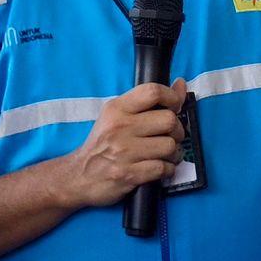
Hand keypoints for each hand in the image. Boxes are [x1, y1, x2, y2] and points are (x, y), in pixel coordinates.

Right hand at [57, 80, 186, 208]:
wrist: (79, 176)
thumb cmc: (103, 144)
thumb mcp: (118, 116)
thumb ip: (150, 101)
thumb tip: (181, 84)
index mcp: (117, 109)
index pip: (153, 91)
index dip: (172, 98)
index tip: (174, 107)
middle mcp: (120, 127)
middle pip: (169, 120)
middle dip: (177, 131)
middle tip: (170, 136)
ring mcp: (124, 152)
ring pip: (170, 146)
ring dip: (174, 153)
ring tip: (165, 155)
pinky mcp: (128, 174)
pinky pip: (163, 168)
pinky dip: (167, 169)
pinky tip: (159, 168)